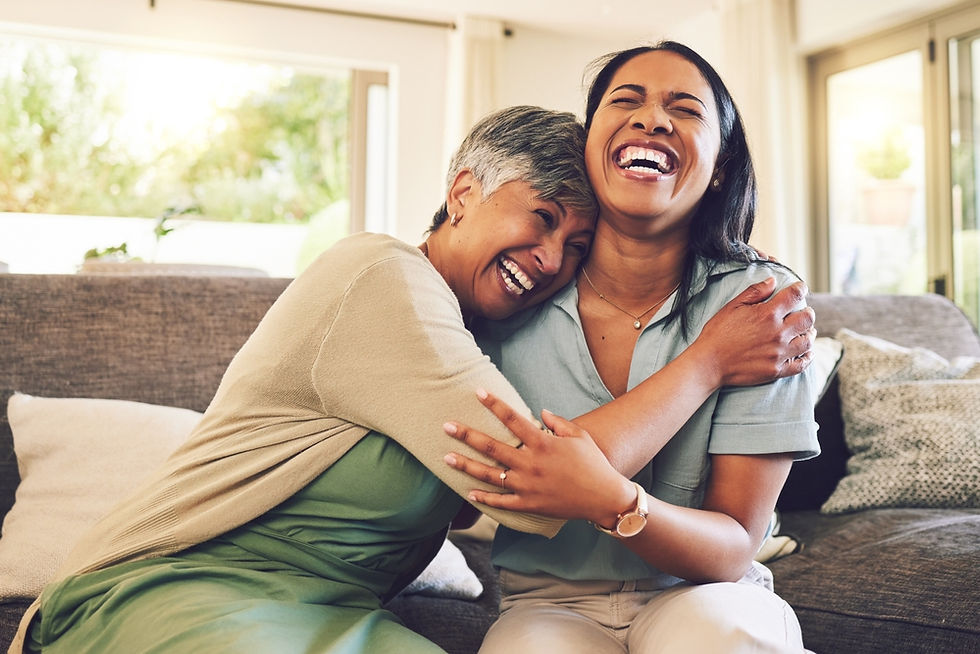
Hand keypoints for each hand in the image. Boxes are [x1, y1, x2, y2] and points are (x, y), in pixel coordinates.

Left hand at [443, 390, 633, 523]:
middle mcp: (530, 464)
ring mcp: (527, 486)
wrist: (604, 498)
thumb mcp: (579, 436)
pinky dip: (485, 498)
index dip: (495, 404)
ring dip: (466, 466)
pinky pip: (502, 502)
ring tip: (446, 458)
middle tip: (446, 426)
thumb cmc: (594, 464)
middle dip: (467, 435)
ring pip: (490, 475)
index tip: (478, 392)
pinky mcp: (529, 504)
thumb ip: (559, 423)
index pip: (513, 419)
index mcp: (543, 443)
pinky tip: (468, 492)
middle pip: (492, 447)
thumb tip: (541, 412)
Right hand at [696, 278, 814, 386]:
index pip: (794, 295)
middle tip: (804, 311)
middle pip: (807, 319)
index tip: (800, 289)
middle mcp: (778, 333)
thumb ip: (754, 292)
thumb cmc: (717, 333)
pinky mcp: (777, 370)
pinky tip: (807, 352)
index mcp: (767, 314)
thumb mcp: (732, 306)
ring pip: (808, 341)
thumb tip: (772, 281)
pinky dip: (808, 357)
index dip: (800, 289)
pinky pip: (801, 364)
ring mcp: (779, 353)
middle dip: (807, 312)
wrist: (709, 363)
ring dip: (809, 333)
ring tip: (806, 330)